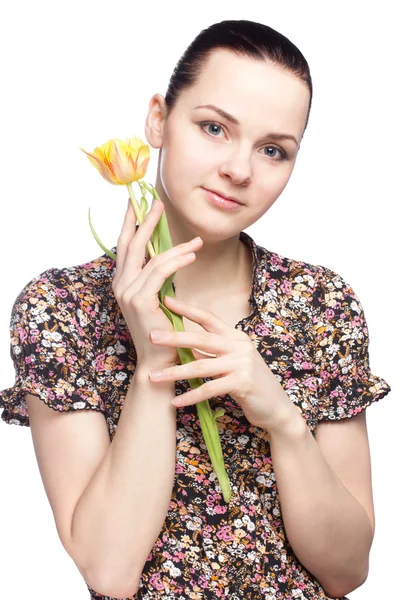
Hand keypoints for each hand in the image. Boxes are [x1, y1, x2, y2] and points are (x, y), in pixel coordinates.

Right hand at [112, 198, 202, 367]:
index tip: (137, 204)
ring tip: (196, 241)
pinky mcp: (140, 299)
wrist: (157, 359)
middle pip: (132, 244)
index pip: (123, 246)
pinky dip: (178, 261)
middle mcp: (120, 285)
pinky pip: (161, 271)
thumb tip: (167, 255)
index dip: (130, 223)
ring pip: (153, 258)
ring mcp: (128, 292)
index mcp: (122, 282)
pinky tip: (192, 256)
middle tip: (158, 203)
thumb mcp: (155, 298)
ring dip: (177, 246)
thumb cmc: (160, 329)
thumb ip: (155, 278)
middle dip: (146, 221)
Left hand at [146, 295, 300, 431]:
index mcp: (235, 336)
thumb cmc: (249, 384)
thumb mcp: (231, 363)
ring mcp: (242, 363)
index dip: (187, 309)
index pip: (208, 318)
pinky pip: (210, 388)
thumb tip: (185, 347)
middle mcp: (240, 346)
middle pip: (201, 338)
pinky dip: (191, 396)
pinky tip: (176, 401)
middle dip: (174, 338)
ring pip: (201, 366)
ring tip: (153, 376)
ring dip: (175, 372)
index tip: (166, 301)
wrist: (276, 407)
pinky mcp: (243, 383)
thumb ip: (211, 354)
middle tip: (152, 336)